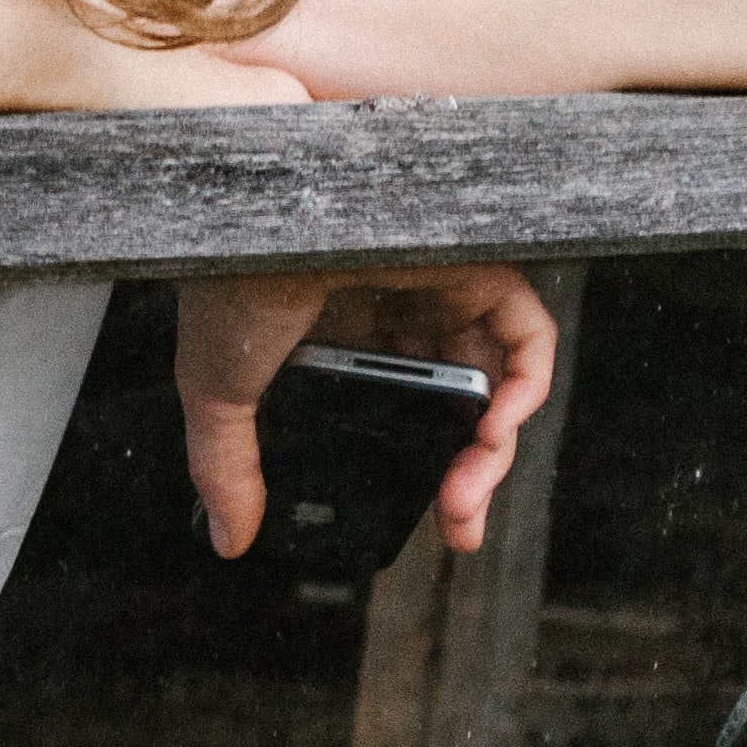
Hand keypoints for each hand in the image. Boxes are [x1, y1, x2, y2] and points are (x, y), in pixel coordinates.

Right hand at [173, 265, 557, 561]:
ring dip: (494, 446)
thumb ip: (227, 465)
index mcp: (346, 337)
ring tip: (465, 495)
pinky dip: (526, 388)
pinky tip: (492, 429)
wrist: (247, 207)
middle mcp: (400, 314)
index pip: (407, 411)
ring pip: (497, 381)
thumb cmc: (225, 277)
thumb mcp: (219, 389)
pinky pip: (527, 336)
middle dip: (468, 473)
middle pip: (459, 405)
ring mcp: (441, 291)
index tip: (428, 522)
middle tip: (455, 523)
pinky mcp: (475, 268)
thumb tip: (229, 539)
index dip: (426, 470)